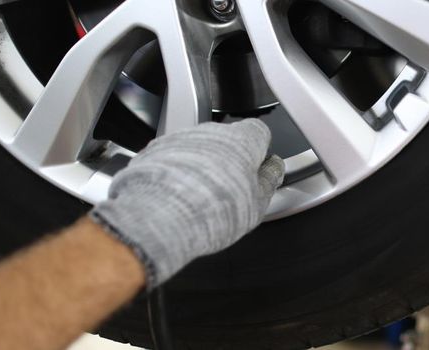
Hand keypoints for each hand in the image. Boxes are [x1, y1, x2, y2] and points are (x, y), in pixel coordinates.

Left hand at [91, 119, 283, 287]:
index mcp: (242, 140)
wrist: (159, 216)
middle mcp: (211, 133)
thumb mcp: (257, 204)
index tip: (257, 168)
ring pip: (199, 148)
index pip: (259, 132)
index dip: (260, 150)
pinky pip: (173, 157)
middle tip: (230, 190)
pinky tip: (178, 196)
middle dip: (229, 159)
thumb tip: (274, 169)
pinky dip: (177, 171)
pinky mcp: (154, 150)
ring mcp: (181, 138)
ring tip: (201, 198)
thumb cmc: (212, 210)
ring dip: (202, 165)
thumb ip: (269, 180)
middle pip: (227, 140)